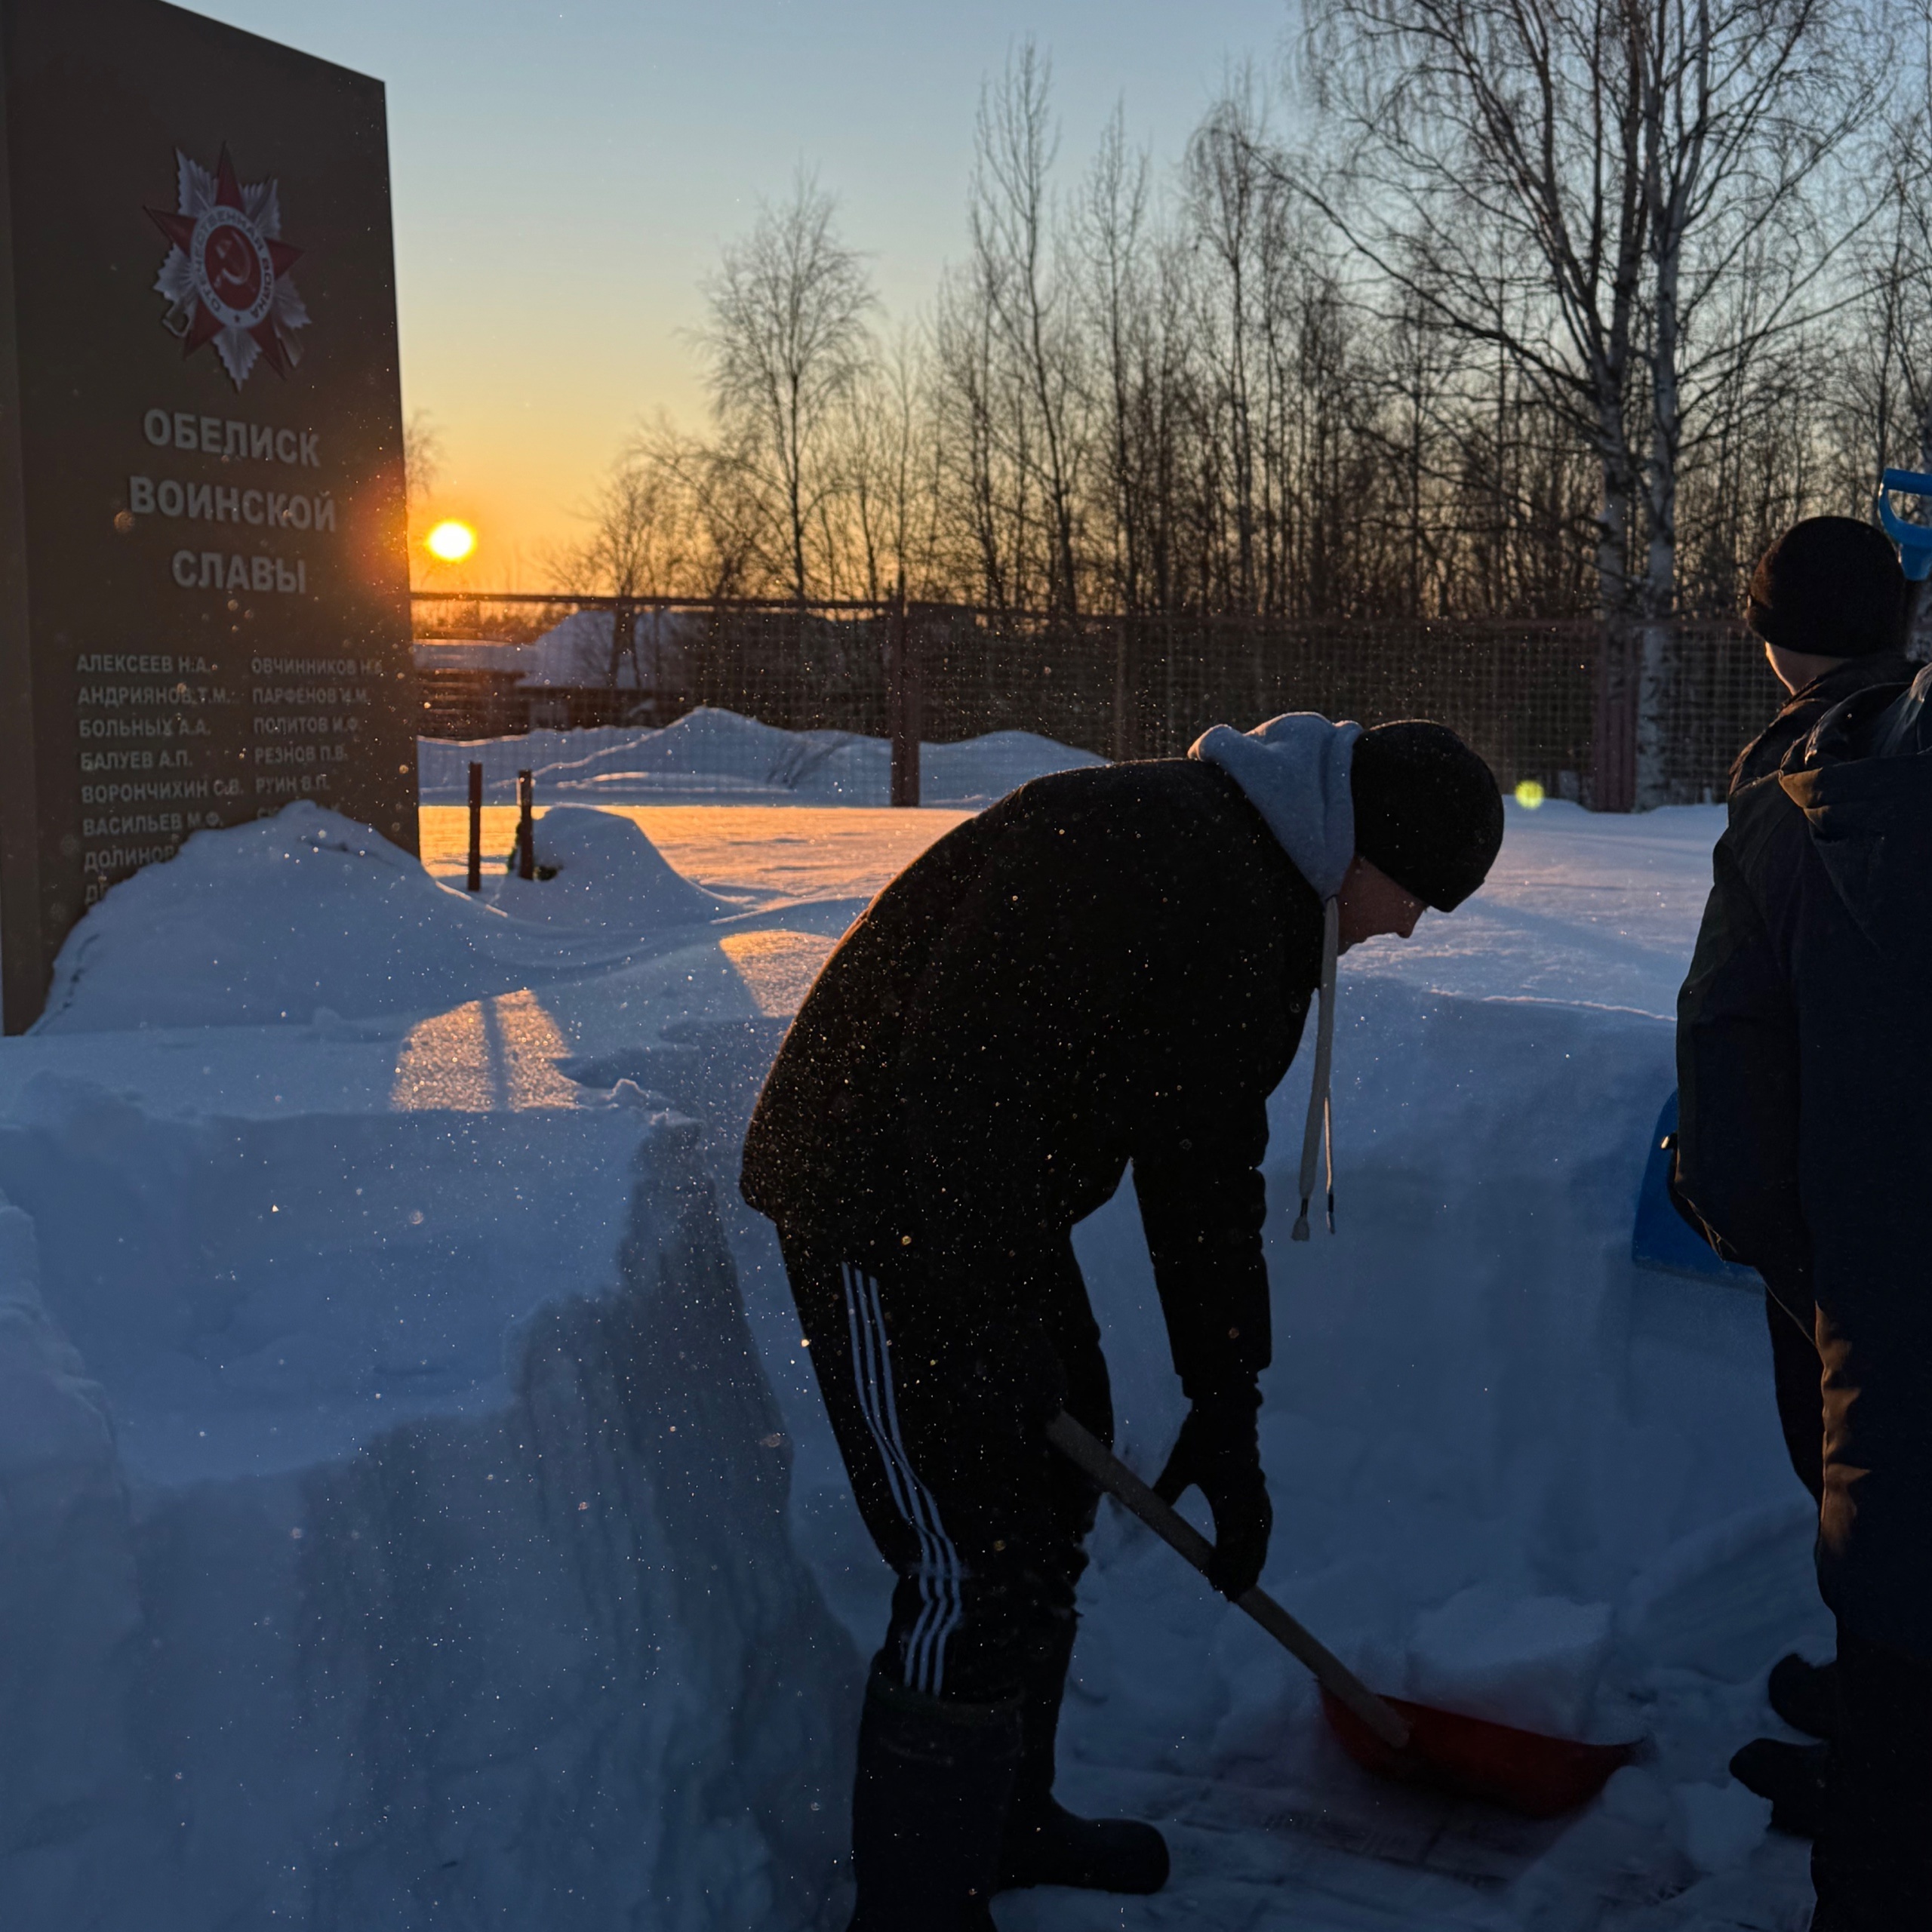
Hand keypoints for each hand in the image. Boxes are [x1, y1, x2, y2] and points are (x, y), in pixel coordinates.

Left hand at [1153, 1386, 1271, 1597]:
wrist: (1228, 1405)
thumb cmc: (1201, 1434)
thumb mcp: (1179, 1463)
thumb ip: (1165, 1490)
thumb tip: (1146, 1511)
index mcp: (1231, 1497)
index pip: (1231, 1543)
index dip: (1225, 1566)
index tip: (1216, 1585)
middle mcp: (1250, 1498)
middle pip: (1251, 1545)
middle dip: (1243, 1572)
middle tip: (1231, 1595)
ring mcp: (1258, 1490)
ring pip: (1262, 1534)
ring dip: (1255, 1559)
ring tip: (1246, 1581)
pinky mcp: (1259, 1484)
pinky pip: (1265, 1520)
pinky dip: (1261, 1539)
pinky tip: (1255, 1547)